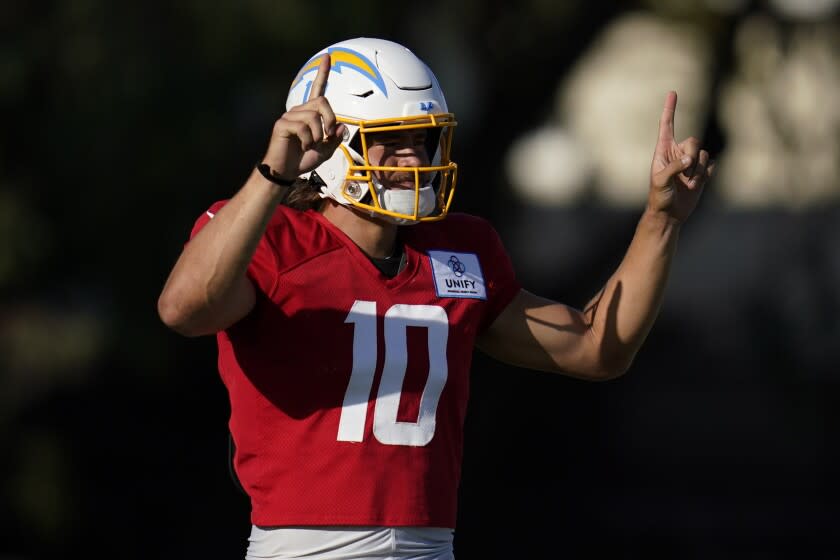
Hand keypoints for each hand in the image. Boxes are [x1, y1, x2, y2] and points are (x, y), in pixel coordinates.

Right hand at [261, 54, 346, 181]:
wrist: (286, 171)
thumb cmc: (303, 159)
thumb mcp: (325, 151)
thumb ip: (335, 139)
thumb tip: (341, 126)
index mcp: (309, 114)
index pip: (317, 89)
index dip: (323, 73)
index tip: (328, 56)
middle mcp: (299, 111)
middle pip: (322, 102)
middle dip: (330, 119)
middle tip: (327, 136)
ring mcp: (289, 117)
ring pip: (314, 117)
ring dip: (318, 135)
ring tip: (310, 145)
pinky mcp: (282, 124)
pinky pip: (303, 127)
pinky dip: (308, 141)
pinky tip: (302, 146)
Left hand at [648, 91, 714, 223]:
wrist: (670, 214)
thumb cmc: (659, 197)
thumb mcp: (660, 181)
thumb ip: (674, 167)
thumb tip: (690, 159)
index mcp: (663, 151)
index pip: (667, 125)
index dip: (670, 109)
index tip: (673, 92)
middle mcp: (678, 153)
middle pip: (694, 141)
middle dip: (692, 157)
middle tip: (684, 175)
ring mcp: (690, 162)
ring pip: (703, 154)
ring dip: (697, 171)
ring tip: (686, 184)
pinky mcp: (701, 172)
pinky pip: (711, 165)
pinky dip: (705, 176)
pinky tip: (695, 185)